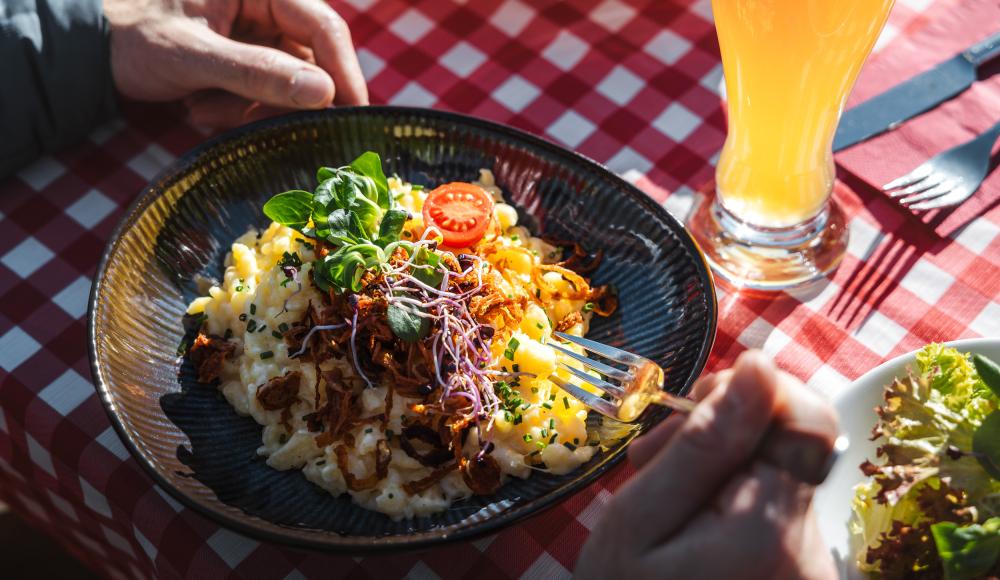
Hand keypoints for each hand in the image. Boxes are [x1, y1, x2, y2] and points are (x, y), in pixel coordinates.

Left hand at [103, 0, 367, 126]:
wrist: (90, 49)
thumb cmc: (133, 36)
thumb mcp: (194, 56)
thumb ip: (258, 74)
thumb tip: (324, 94)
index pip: (324, 27)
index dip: (344, 74)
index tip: (351, 115)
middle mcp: (266, 5)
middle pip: (310, 62)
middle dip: (279, 100)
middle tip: (248, 123)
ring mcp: (257, 32)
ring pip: (288, 84)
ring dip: (252, 109)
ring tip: (203, 112)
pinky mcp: (247, 57)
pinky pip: (265, 92)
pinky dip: (239, 109)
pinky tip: (201, 108)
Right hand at [575, 351, 838, 579]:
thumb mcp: (637, 519)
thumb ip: (701, 445)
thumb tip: (758, 365)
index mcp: (767, 527)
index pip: (805, 414)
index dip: (751, 391)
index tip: (694, 410)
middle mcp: (811, 544)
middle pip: (790, 436)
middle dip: (721, 428)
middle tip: (655, 461)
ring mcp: (814, 559)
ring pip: (779, 463)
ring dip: (720, 462)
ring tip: (662, 495)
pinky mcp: (805, 563)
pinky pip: (776, 497)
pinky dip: (731, 492)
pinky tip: (688, 514)